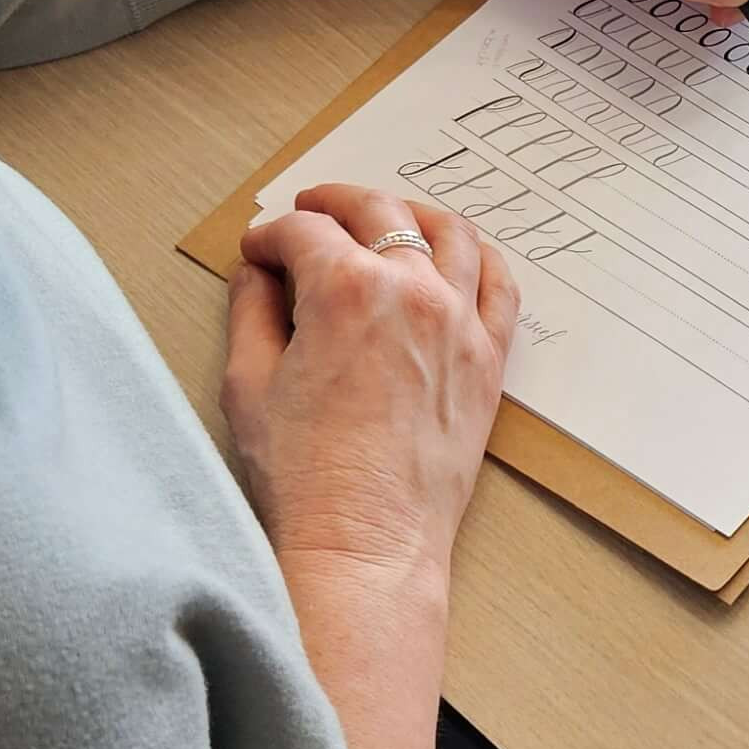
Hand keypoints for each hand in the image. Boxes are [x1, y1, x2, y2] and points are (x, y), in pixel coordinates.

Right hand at [222, 184, 518, 588]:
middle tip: (308, 213)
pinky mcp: (489, 359)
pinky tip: (457, 255)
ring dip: (409, 213)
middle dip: (333, 204)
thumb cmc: (303, 477)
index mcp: (345, 289)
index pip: (303, 233)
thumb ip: (252, 311)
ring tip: (385, 218)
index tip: (257, 252)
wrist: (365, 544)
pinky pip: (500, 284)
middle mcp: (412, 291)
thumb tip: (257, 272)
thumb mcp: (248, 385)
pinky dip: (479, 256)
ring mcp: (460, 322)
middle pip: (376, 212)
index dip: (270, 236)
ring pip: (448, 232)